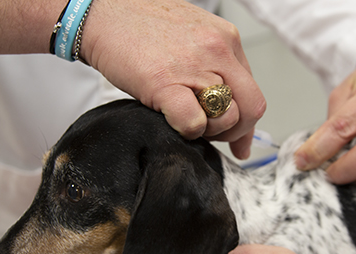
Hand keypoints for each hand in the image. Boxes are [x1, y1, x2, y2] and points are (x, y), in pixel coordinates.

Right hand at [81, 0, 266, 158]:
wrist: (101, 14)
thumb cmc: (141, 30)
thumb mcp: (193, 43)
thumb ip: (219, 76)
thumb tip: (238, 132)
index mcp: (226, 40)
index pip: (254, 93)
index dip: (243, 122)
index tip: (233, 138)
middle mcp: (217, 50)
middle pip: (251, 108)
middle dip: (233, 131)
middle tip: (208, 131)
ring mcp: (194, 66)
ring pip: (228, 118)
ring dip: (209, 131)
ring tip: (186, 119)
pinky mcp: (165, 82)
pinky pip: (194, 123)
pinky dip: (187, 131)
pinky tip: (170, 118)